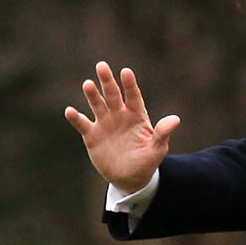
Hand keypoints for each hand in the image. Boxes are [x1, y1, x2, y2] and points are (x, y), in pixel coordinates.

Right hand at [64, 62, 179, 193]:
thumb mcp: (157, 150)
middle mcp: (119, 115)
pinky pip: (82, 124)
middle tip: (102, 66)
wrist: (129, 178)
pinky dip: (75, 118)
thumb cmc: (147, 162)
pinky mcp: (92, 135)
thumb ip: (162, 133)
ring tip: (87, 84)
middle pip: (113, 95)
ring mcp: (105, 124)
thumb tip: (176, 119)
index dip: (130, 85)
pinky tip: (69, 111)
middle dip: (107, 81)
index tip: (126, 72)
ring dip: (92, 95)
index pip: (133, 97)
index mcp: (137, 116)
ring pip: (97, 105)